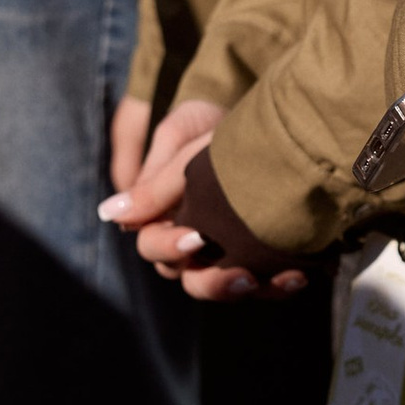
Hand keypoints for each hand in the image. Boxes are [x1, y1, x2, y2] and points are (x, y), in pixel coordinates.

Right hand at [98, 102, 308, 301]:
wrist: (262, 115)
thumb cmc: (210, 125)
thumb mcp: (182, 147)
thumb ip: (153, 185)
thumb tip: (108, 213)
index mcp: (167, 218)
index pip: (154, 248)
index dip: (169, 248)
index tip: (195, 236)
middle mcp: (195, 241)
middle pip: (190, 279)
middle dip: (212, 283)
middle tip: (240, 275)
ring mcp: (229, 250)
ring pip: (228, 288)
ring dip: (245, 289)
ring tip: (270, 279)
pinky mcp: (263, 253)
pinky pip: (268, 283)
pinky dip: (279, 284)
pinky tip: (297, 275)